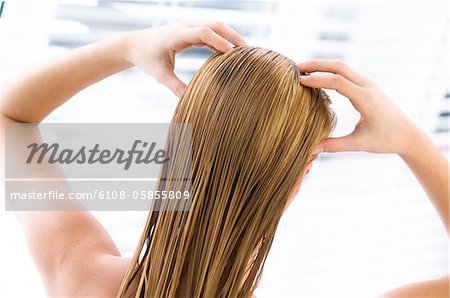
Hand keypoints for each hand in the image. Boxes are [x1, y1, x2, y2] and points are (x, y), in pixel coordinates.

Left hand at [123, 21, 246, 96]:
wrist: (136, 45)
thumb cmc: (146, 58)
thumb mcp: (159, 74)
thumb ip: (174, 85)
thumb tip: (189, 98)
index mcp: (177, 35)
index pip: (203, 32)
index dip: (219, 41)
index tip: (232, 53)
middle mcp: (185, 26)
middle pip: (215, 24)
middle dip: (232, 36)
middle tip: (248, 50)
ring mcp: (189, 27)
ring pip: (215, 26)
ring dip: (230, 36)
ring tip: (245, 51)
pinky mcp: (191, 31)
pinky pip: (210, 32)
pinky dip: (222, 40)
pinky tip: (230, 53)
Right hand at [297, 59, 418, 154]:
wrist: (408, 135)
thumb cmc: (386, 140)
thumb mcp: (359, 144)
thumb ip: (334, 145)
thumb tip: (311, 149)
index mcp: (365, 98)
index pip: (337, 82)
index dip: (317, 80)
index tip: (299, 81)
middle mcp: (367, 86)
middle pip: (339, 66)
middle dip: (317, 64)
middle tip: (296, 67)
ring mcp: (368, 84)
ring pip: (342, 67)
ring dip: (323, 65)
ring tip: (303, 70)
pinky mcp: (367, 86)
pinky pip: (346, 73)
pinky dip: (330, 71)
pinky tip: (318, 77)